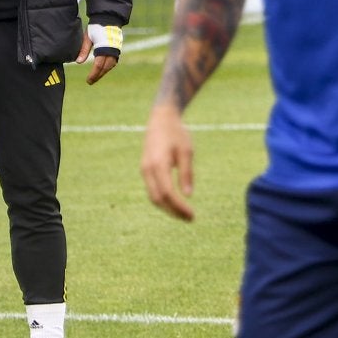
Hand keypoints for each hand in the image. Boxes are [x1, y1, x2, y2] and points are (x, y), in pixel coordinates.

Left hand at [76, 23, 121, 84]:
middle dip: (98, 75)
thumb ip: (84, 50)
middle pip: (105, 68)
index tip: (88, 81)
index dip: (93, 74)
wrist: (108, 18)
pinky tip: (102, 69)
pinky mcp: (117, 48)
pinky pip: (113, 61)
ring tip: (95, 77)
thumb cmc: (96, 27)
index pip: (98, 65)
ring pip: (110, 65)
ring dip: (103, 72)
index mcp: (103, 47)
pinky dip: (107, 66)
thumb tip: (78, 62)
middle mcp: (111, 50)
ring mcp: (116, 50)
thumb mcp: (87, 37)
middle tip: (90, 81)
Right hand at [141, 104, 194, 221]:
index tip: (192, 215)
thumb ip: (186, 173)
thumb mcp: (186, 151)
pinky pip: (152, 190)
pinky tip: (175, 203)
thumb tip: (188, 195)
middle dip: (173, 211)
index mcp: (158, 164)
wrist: (161, 118)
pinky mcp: (146, 169)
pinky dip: (163, 200)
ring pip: (153, 196)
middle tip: (190, 219)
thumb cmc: (177, 133)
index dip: (178, 207)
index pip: (167, 193)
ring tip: (184, 214)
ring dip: (168, 208)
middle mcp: (148, 169)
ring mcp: (144, 169)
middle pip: (158, 199)